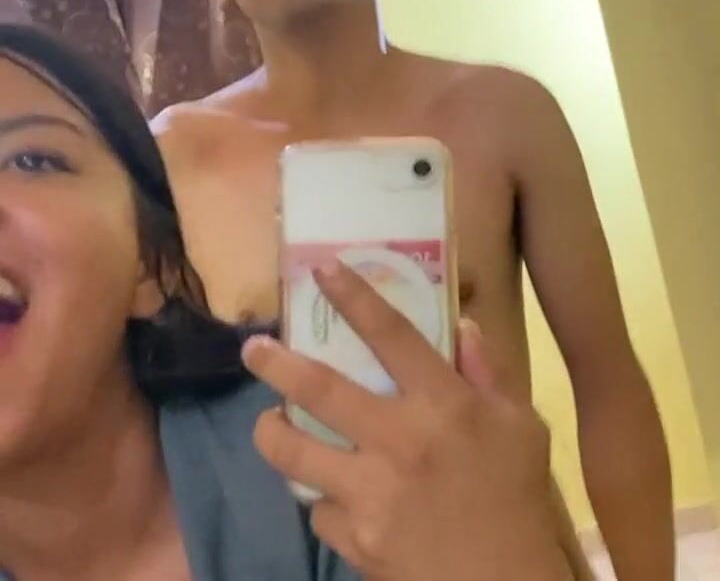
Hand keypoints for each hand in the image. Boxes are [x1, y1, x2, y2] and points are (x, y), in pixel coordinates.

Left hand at [242, 261, 570, 580]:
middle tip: (252, 349)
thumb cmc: (517, 499)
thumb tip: (460, 324)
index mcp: (444, 405)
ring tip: (266, 423)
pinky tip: (330, 494)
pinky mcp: (354, 539)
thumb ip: (489, 372)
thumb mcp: (522, 427)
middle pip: (320, 389)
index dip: (353, 296)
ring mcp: (370, 492)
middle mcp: (399, 440)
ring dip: (270, 432)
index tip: (321, 269)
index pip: (391, 335)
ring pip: (294, 453)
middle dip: (276, 364)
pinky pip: (318, 510)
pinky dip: (321, 498)